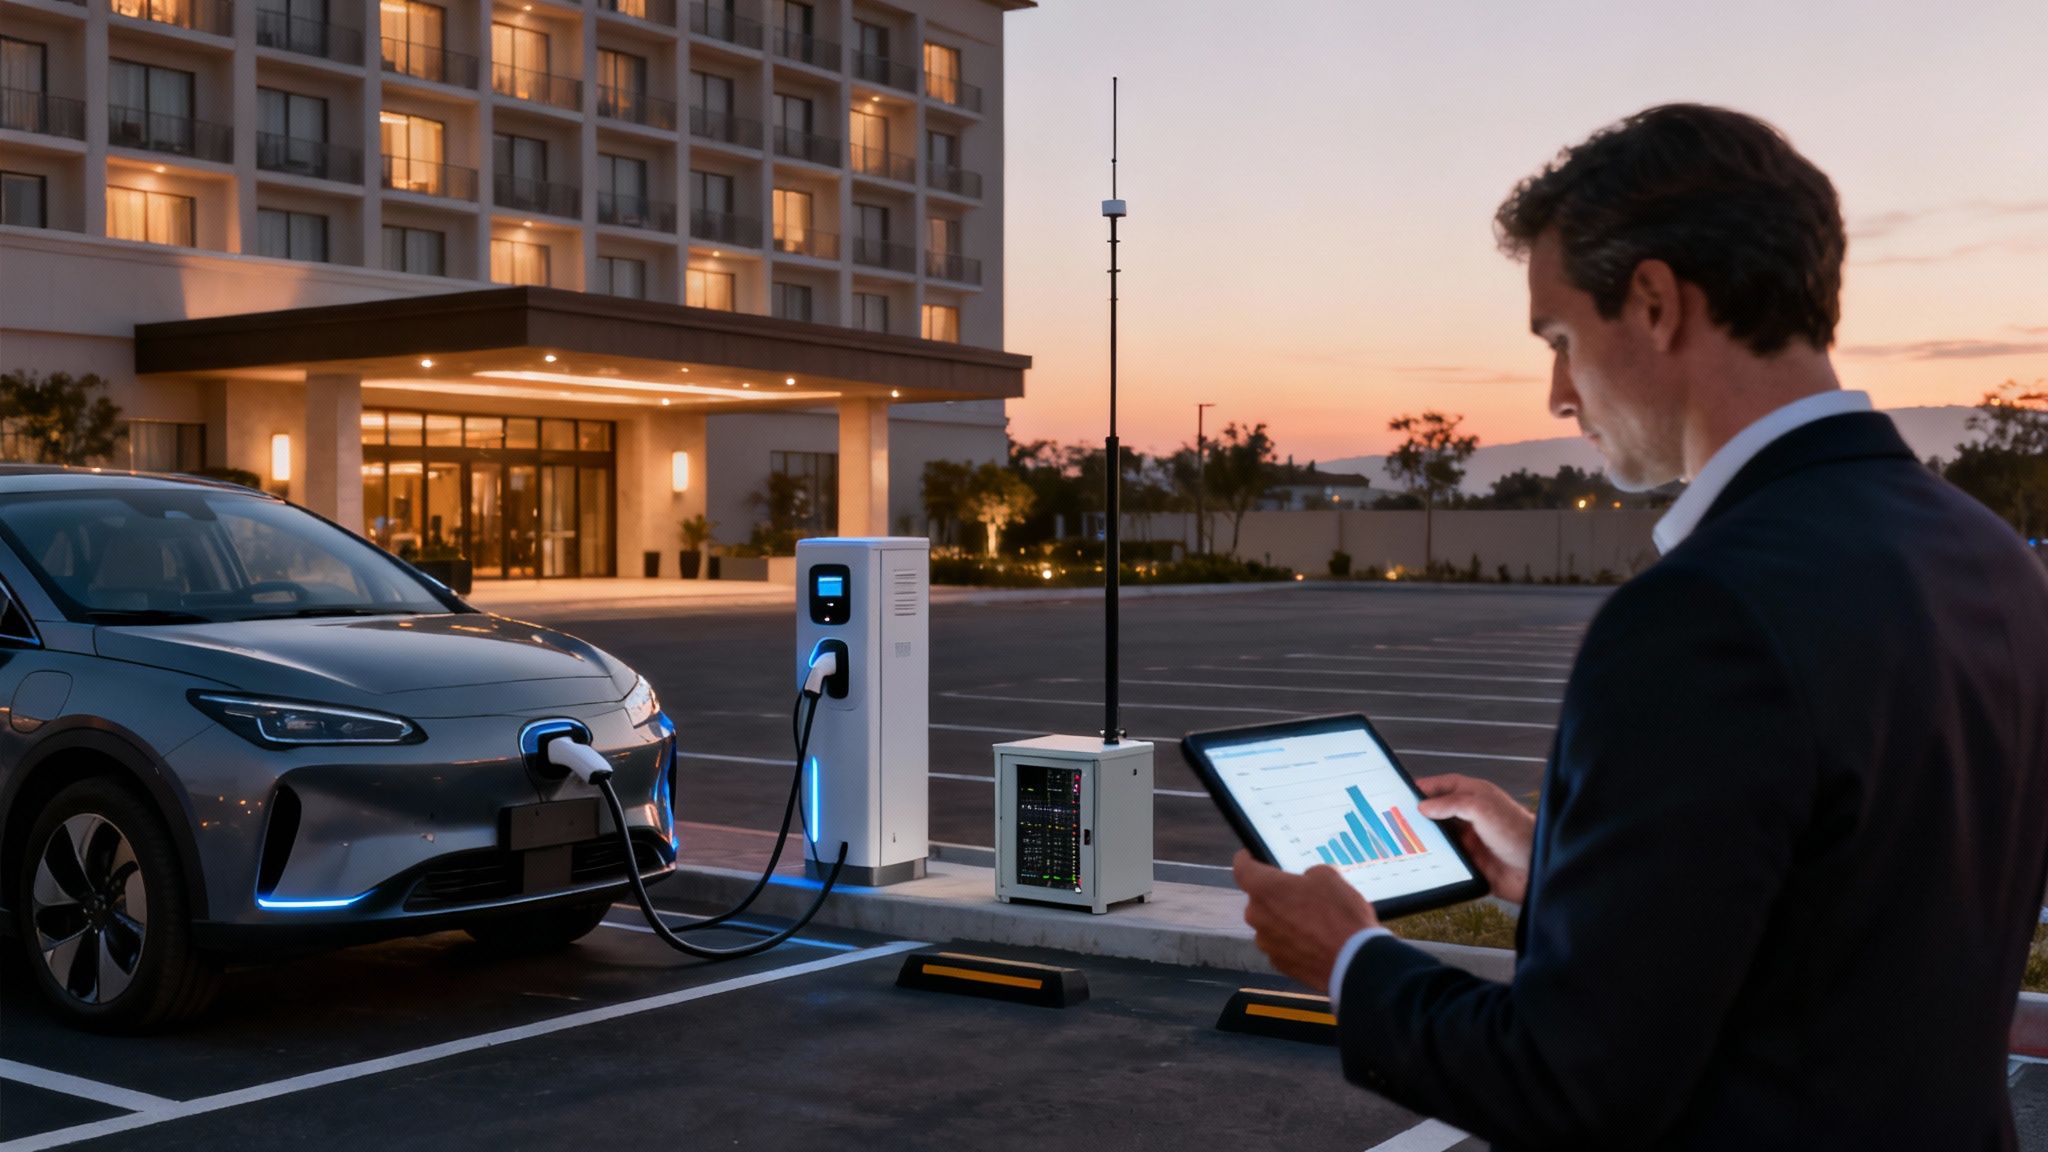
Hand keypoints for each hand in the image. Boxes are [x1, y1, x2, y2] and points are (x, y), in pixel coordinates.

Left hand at [1233, 850, 1378, 994]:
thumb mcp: (1330, 877)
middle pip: (1260, 899)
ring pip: (1271, 924)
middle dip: (1278, 895)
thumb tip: (1308, 881)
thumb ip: (1309, 874)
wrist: (1355, 962)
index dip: (1247, 859)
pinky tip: (1317, 941)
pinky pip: (1282, 945)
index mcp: (1265, 889)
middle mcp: (1258, 917)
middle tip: (1302, 894)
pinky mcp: (1279, 964)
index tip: (1251, 856)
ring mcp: (1267, 943)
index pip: (1242, 868)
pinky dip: (1295, 942)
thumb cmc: (1340, 916)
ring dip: (1286, 920)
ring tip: (1315, 921)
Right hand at [1414, 773, 1535, 904]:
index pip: (1447, 785)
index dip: (1427, 786)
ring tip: (1402, 837)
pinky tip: (1420, 859)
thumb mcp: (1482, 809)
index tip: (1405, 790)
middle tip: (1397, 814)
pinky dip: (1434, 858)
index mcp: (1478, 797)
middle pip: (1441, 811)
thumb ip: (1451, 804)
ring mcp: (1472, 841)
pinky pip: (1446, 859)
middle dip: (1421, 812)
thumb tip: (1425, 806)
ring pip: (1441, 836)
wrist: (1536, 872)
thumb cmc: (1519, 834)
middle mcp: (1474, 818)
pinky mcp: (1471, 863)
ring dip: (1425, 837)